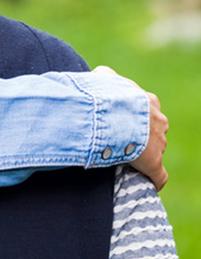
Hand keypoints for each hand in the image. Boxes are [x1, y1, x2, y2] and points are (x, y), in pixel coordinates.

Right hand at [93, 66, 168, 189]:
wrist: (112, 114)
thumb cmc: (106, 94)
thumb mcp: (103, 77)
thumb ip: (105, 76)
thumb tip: (99, 75)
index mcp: (148, 102)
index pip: (146, 110)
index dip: (134, 117)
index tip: (120, 121)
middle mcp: (158, 121)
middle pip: (154, 130)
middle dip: (141, 135)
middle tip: (120, 139)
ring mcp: (159, 143)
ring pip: (156, 150)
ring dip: (143, 154)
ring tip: (124, 158)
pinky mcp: (154, 163)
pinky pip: (159, 175)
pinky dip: (154, 180)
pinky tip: (149, 183)